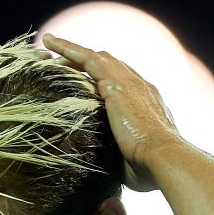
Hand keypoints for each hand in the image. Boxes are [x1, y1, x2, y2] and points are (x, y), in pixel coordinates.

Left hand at [42, 33, 180, 192]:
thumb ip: (118, 159)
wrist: (163, 158)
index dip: (104, 81)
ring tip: (49, 45)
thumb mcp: (132, 162)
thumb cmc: (150, 170)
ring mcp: (128, 83)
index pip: (124, 85)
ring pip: (96, 57)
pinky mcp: (114, 85)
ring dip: (72, 51)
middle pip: (109, 66)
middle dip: (86, 63)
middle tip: (61, 64)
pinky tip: (51, 42)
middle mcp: (140, 88)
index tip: (87, 84)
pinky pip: (87, 59)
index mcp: (148, 105)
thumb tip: (103, 172)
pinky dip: (68, 48)